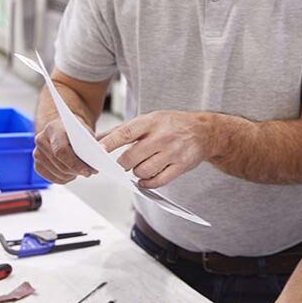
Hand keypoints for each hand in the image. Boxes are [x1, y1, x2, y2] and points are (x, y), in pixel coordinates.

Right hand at [33, 117, 94, 183]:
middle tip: (89, 172)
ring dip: (71, 175)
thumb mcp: (85, 132)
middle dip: (76, 171)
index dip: (75, 163)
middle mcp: (41, 140)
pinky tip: (72, 175)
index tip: (88, 171)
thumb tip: (101, 154)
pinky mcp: (37, 164)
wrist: (62, 129)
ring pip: (56, 172)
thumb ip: (90, 143)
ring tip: (82, 172)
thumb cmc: (75, 131)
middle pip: (59, 163)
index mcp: (53, 129)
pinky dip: (63, 178)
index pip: (61, 151)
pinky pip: (51, 178)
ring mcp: (37, 153)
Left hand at [98, 110, 214, 188]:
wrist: (203, 131)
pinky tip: (147, 178)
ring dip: (137, 173)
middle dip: (123, 164)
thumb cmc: (172, 125)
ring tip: (141, 166)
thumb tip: (97, 139)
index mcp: (151, 122)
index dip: (110, 142)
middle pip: (131, 157)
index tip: (98, 150)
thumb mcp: (149, 119)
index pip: (126, 133)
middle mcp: (162, 136)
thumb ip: (123, 130)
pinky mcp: (181, 166)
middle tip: (125, 162)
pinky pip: (158, 181)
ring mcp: (172, 152)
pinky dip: (147, 183)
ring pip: (143, 172)